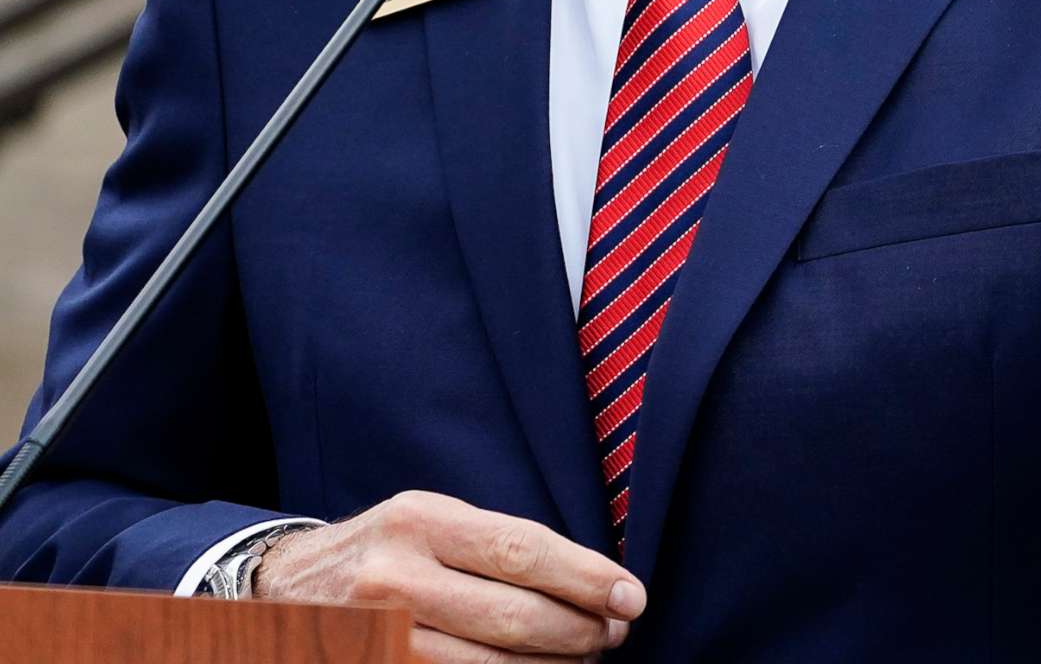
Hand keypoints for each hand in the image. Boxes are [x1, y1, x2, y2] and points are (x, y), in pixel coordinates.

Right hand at [257, 491, 643, 661]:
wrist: (279, 588)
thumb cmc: (381, 550)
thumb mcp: (427, 521)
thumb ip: (496, 544)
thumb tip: (592, 580)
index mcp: (420, 522)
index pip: (524, 551)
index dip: (586, 578)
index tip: (630, 597)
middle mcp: (394, 578)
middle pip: (513, 617)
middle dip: (579, 631)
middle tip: (612, 634)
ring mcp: (377, 636)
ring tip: (580, 658)